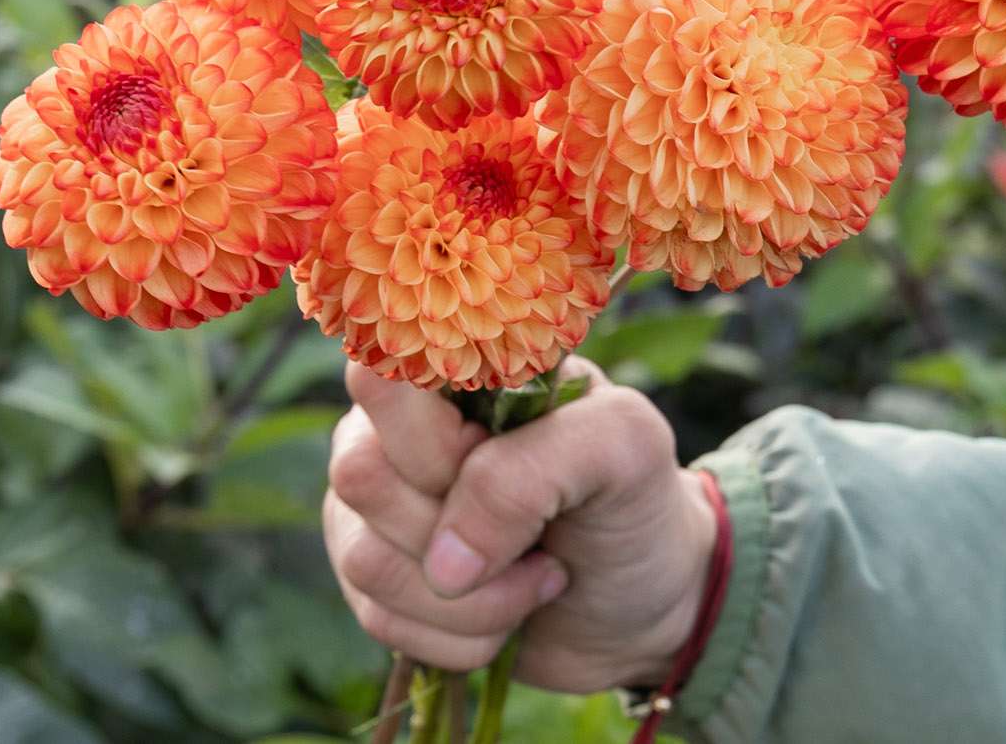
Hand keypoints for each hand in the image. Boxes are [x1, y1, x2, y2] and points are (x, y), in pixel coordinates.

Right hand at [323, 359, 717, 693]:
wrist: (644, 602)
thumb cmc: (634, 500)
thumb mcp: (621, 450)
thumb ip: (530, 471)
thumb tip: (444, 560)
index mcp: (456, 369)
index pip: (379, 372)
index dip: (431, 440)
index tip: (496, 461)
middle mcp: (401, 425)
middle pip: (361, 474)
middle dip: (460, 528)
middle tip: (540, 531)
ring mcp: (382, 503)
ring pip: (364, 558)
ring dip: (470, 599)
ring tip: (537, 575)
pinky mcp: (378, 578)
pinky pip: (378, 617)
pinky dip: (458, 635)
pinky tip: (510, 610)